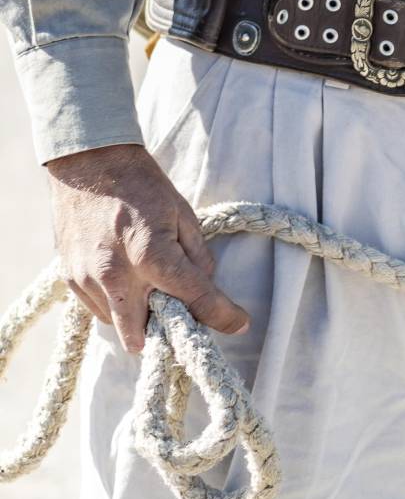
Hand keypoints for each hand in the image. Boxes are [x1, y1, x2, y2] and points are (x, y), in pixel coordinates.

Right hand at [45, 143, 248, 354]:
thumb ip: (197, 255)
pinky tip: (125, 278)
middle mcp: (116, 275)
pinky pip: (99, 311)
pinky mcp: (70, 279)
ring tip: (148, 285)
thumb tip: (205, 287)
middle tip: (179, 312)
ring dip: (138, 316)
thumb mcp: (182, 211)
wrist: (89, 163)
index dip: (222, 315)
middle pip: (144, 335)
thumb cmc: (141, 184)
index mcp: (151, 253)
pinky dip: (116, 305)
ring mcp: (89, 280)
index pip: (194, 298)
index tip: (239, 323)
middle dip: (165, 330)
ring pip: (120, 326)